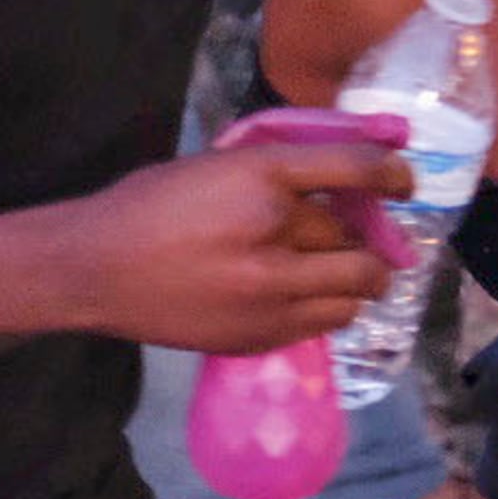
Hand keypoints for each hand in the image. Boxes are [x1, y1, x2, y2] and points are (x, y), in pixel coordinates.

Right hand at [69, 138, 416, 356]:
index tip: (404, 180)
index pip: (355, 169)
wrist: (93, 269)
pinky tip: (307, 294)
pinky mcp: (261, 332)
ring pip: (358, 285)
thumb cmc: (149, 206)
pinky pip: (330, 321)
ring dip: (359, 274)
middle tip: (360, 233)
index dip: (393, 173)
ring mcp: (269, 290)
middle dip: (367, 232)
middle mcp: (272, 232)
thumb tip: (346, 174)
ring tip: (341, 268)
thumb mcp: (214, 165)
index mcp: (258, 176)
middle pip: (358, 234)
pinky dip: (332, 305)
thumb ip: (279, 170)